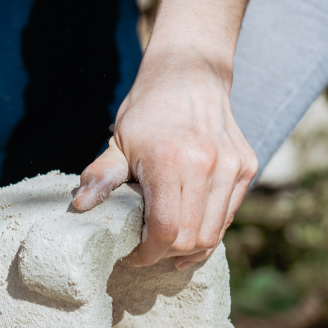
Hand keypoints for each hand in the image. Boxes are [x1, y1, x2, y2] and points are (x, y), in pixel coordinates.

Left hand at [72, 48, 256, 269]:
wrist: (191, 73)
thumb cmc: (148, 110)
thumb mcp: (119, 142)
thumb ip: (101, 176)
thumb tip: (80, 205)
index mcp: (170, 160)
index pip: (166, 230)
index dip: (148, 253)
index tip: (133, 254)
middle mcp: (207, 164)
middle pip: (191, 239)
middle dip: (166, 253)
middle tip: (147, 248)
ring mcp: (232, 166)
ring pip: (213, 234)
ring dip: (189, 247)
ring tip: (167, 242)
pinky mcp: (247, 168)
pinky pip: (228, 216)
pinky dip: (208, 230)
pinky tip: (188, 227)